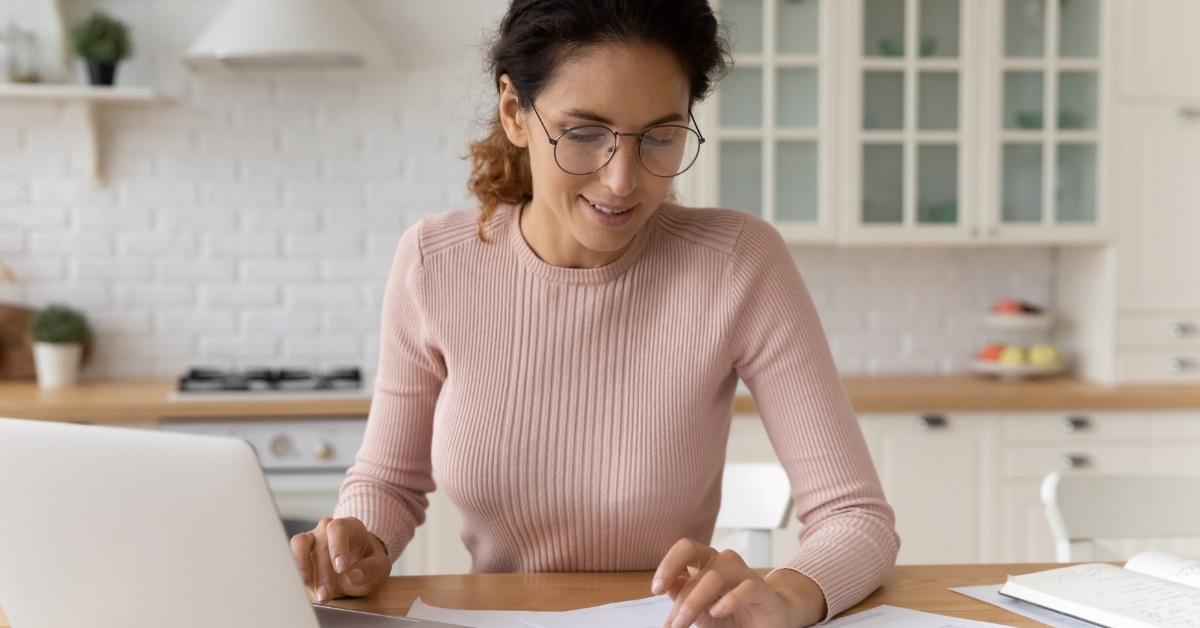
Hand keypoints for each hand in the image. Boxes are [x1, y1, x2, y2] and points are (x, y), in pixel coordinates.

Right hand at [290, 517, 390, 603]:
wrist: (357, 570)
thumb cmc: (368, 564)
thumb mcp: (380, 568)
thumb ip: (371, 569)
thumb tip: (353, 574)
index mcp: (350, 527)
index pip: (339, 528)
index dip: (337, 547)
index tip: (341, 568)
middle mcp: (328, 529)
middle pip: (320, 543)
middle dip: (322, 572)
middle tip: (326, 594)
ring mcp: (312, 539)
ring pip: (300, 545)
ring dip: (304, 569)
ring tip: (312, 590)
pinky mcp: (301, 554)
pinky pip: (291, 556)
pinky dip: (294, 571)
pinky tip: (301, 586)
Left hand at [652, 539, 824, 627]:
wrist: (767, 622)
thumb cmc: (730, 614)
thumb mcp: (701, 611)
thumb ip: (684, 598)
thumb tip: (669, 587)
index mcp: (705, 562)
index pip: (685, 549)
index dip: (669, 564)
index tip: (656, 588)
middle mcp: (723, 562)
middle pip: (698, 569)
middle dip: (682, 599)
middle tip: (673, 624)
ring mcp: (743, 573)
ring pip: (715, 578)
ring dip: (696, 603)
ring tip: (685, 623)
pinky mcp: (761, 589)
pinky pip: (746, 588)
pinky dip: (729, 600)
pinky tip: (717, 611)